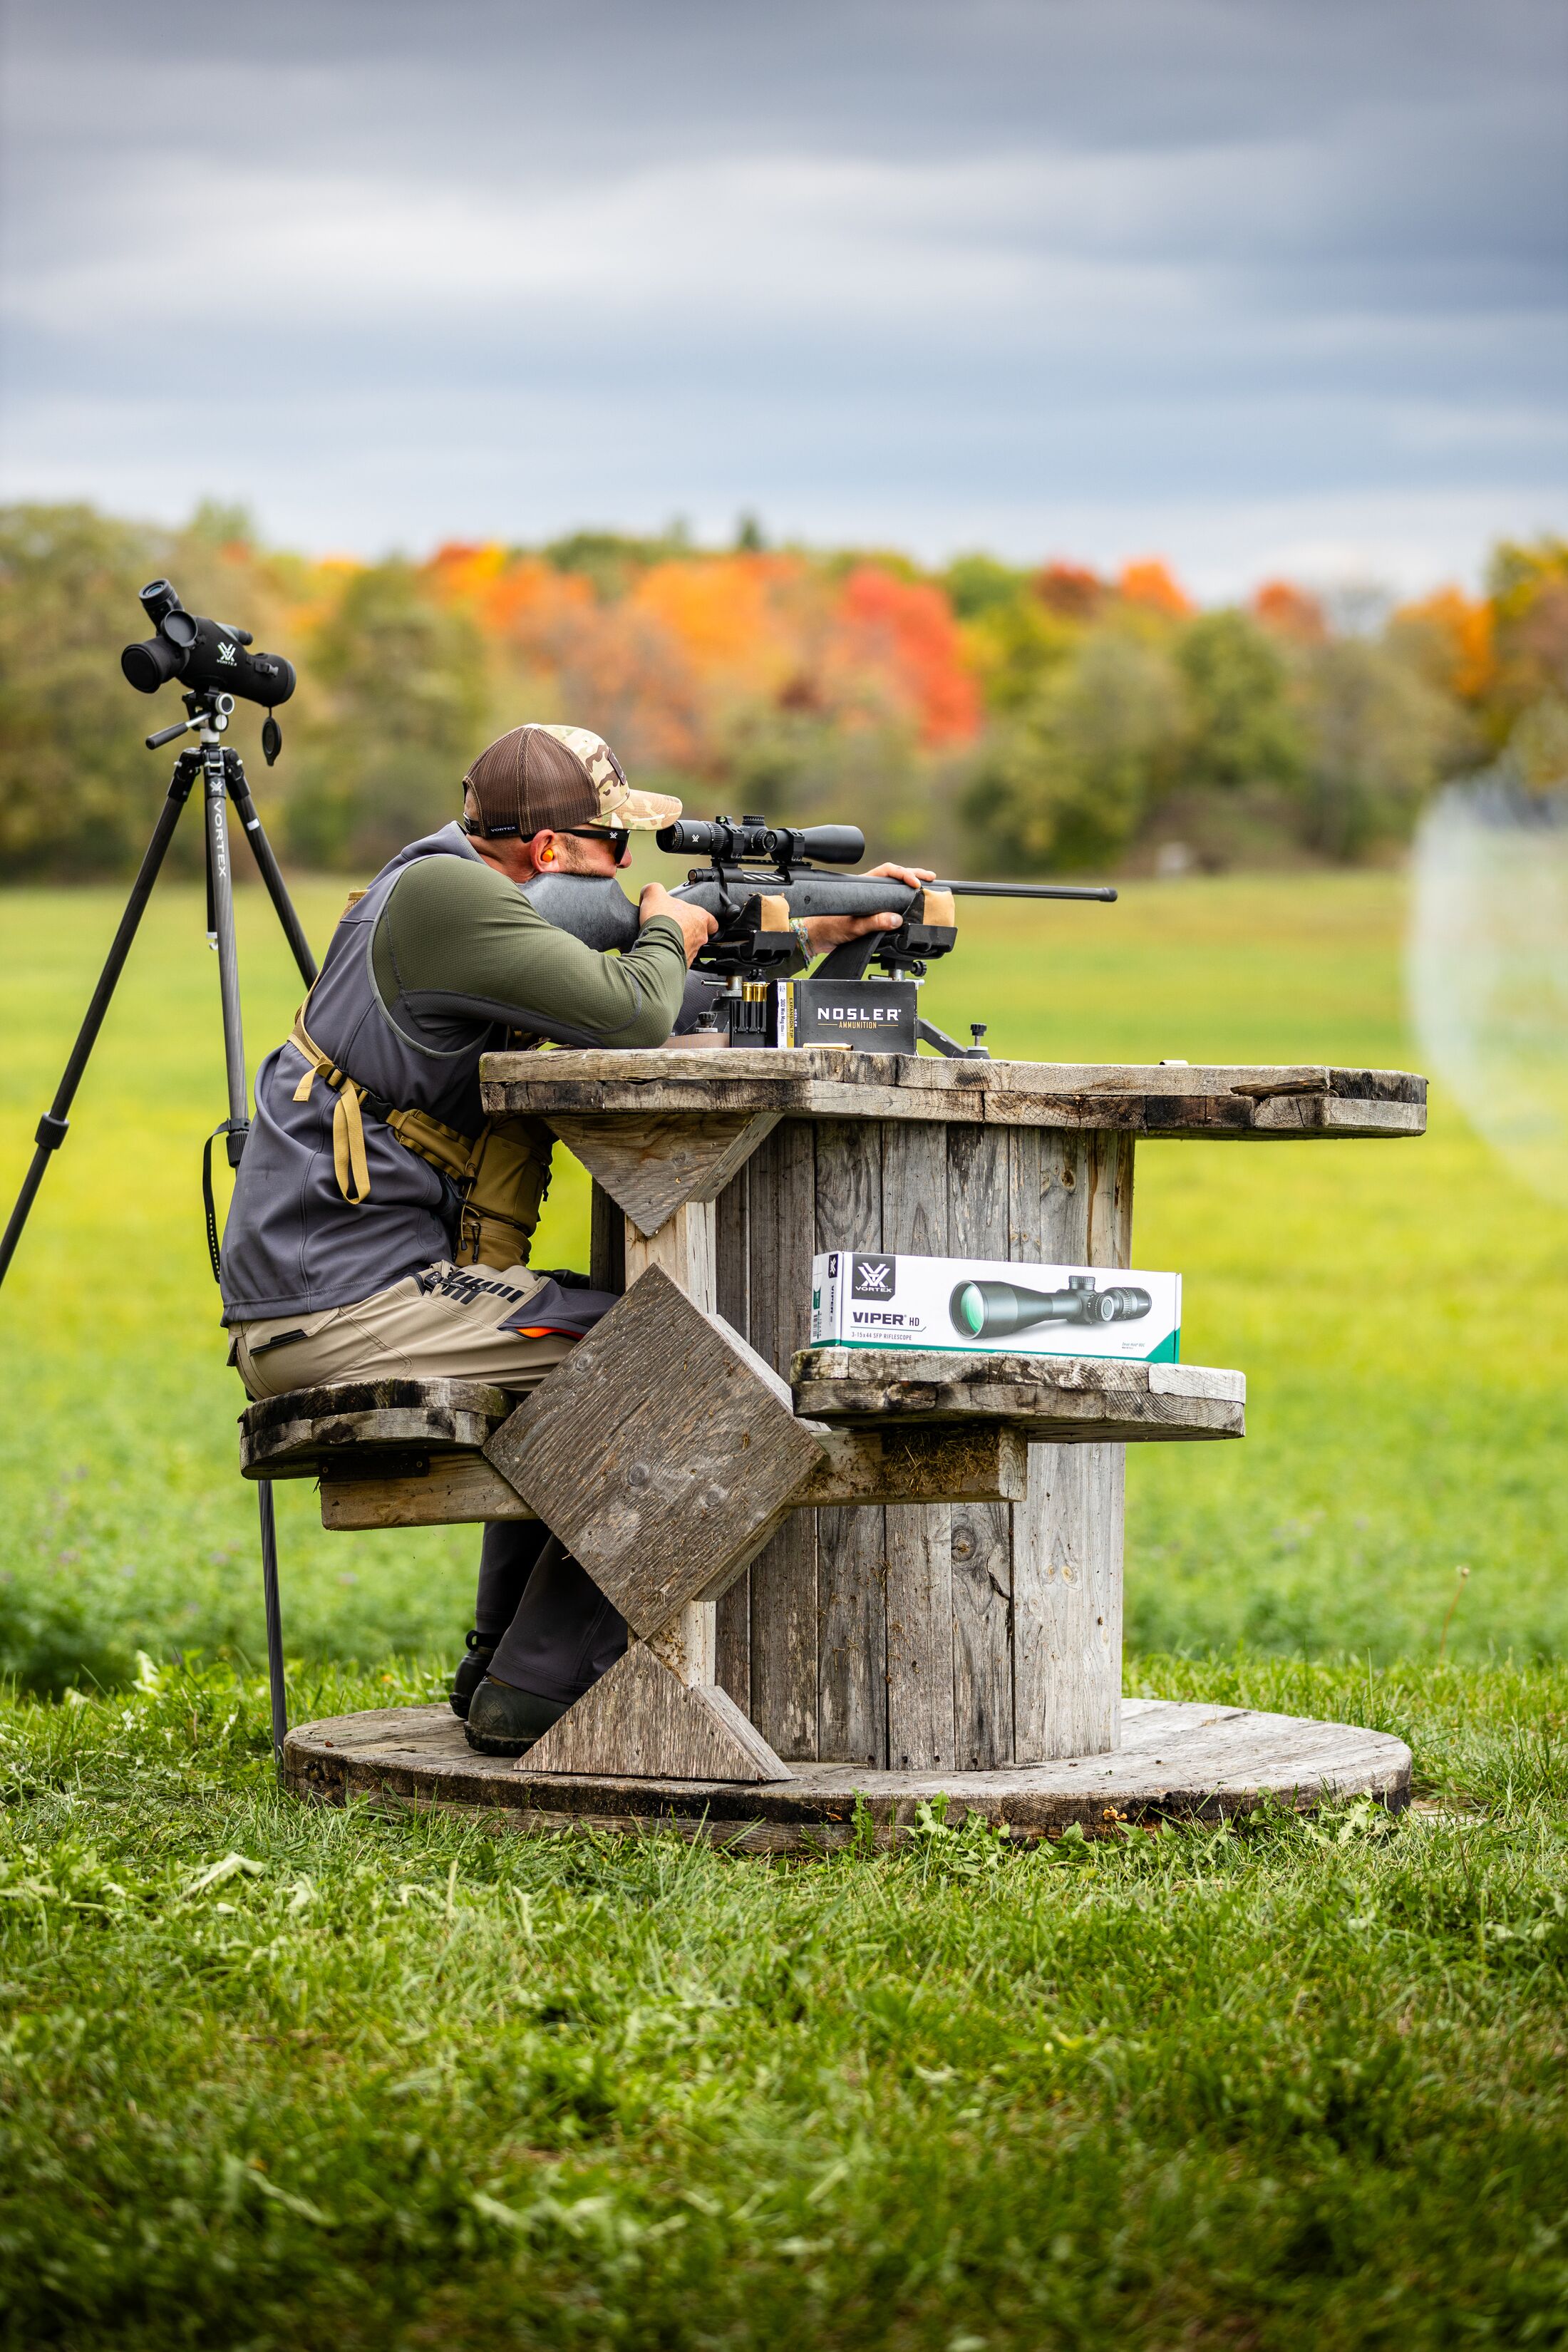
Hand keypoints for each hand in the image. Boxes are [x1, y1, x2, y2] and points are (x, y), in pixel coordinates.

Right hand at [640, 883, 716, 967]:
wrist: (657, 946)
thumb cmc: (662, 922)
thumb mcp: (654, 894)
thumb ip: (654, 889)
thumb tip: (650, 891)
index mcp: (700, 917)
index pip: (711, 920)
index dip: (704, 919)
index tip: (695, 919)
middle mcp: (701, 936)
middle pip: (699, 934)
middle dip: (687, 932)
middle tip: (673, 928)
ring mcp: (693, 952)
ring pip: (690, 948)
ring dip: (679, 944)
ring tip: (664, 940)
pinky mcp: (683, 964)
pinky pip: (679, 960)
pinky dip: (671, 955)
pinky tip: (661, 951)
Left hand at [802, 861, 936, 954]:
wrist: (817, 937)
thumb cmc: (829, 927)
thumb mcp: (853, 927)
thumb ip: (874, 923)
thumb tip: (896, 919)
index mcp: (863, 886)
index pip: (887, 872)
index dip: (903, 874)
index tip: (915, 883)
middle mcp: (868, 890)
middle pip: (894, 876)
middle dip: (913, 875)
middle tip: (930, 878)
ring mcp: (871, 899)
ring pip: (894, 887)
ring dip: (910, 885)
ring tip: (927, 886)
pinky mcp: (872, 910)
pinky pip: (891, 901)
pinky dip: (904, 900)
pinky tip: (914, 902)